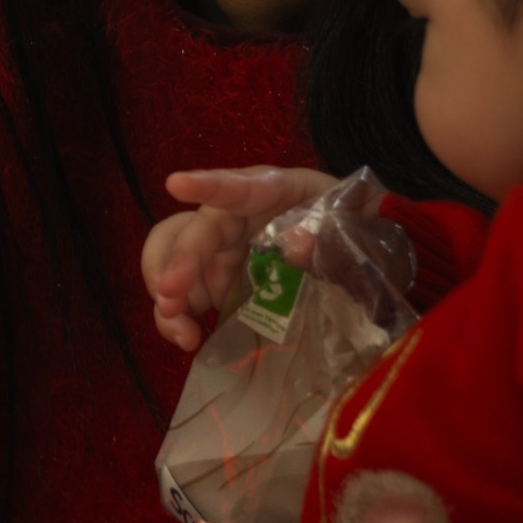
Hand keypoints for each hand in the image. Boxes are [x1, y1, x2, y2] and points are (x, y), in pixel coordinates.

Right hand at [142, 166, 335, 351]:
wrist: (344, 246)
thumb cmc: (347, 220)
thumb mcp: (355, 218)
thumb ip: (335, 229)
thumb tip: (298, 245)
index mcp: (270, 191)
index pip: (237, 186)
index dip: (206, 186)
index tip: (175, 184)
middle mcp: (232, 216)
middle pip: (193, 232)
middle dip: (178, 263)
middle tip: (171, 298)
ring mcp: (219, 249)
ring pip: (170, 261)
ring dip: (167, 294)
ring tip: (182, 332)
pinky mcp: (214, 281)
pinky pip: (182, 295)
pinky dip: (176, 318)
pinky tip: (188, 339)